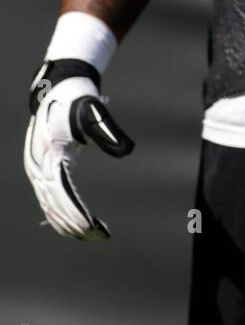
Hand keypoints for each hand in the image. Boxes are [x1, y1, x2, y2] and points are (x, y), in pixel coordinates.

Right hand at [24, 59, 133, 239]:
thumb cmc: (77, 98)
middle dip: (75, 223)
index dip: (77, 212)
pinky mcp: (42, 169)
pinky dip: (60, 215)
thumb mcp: (94, 110)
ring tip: (92, 236)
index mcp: (49, 153)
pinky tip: (75, 227)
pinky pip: (49, 198)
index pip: (62, 191)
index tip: (93, 226)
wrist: (58, 88)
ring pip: (50, 205)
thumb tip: (128, 151)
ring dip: (68, 223)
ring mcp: (37, 169)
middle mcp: (38, 165)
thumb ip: (109, 131)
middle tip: (99, 236)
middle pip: (55, 204)